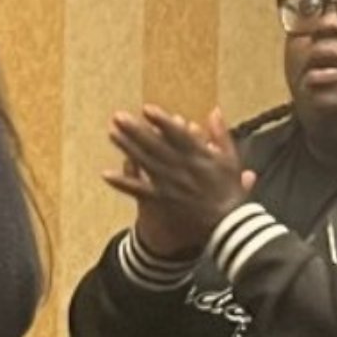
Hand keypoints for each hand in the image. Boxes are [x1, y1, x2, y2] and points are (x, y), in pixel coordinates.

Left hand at [102, 106, 252, 256]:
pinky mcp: (162, 200)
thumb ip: (221, 134)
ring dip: (127, 148)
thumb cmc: (229, 190)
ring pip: (145, 163)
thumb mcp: (231, 160)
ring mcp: (170, 185)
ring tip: (112, 134)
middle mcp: (182, 168)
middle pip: (155, 146)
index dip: (161, 121)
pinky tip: (106, 174)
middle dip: (136, 131)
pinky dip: (123, 183)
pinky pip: (139, 191)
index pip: (177, 135)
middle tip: (118, 117)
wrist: (227, 226)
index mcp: (199, 157)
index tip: (147, 109)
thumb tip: (214, 111)